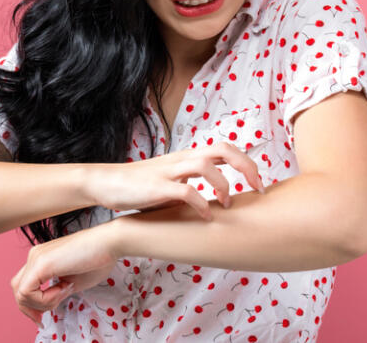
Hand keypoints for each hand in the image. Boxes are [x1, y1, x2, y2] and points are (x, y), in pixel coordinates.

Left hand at [10, 224, 117, 328]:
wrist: (109, 242)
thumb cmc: (98, 259)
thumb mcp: (73, 282)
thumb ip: (57, 292)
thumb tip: (48, 305)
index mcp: (41, 258)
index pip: (24, 285)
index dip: (31, 305)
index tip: (44, 316)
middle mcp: (35, 256)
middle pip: (17, 290)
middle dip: (30, 309)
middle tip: (44, 318)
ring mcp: (36, 257)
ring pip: (20, 293)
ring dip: (42, 303)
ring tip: (65, 292)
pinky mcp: (41, 263)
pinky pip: (27, 292)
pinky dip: (44, 299)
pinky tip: (63, 290)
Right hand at [86, 142, 265, 219]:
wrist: (107, 183)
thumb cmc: (140, 186)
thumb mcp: (172, 181)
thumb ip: (193, 184)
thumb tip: (218, 201)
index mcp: (187, 157)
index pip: (225, 148)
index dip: (248, 163)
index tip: (259, 185)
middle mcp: (181, 159)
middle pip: (222, 149)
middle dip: (246, 167)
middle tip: (258, 189)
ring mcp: (169, 171)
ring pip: (206, 165)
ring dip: (223, 185)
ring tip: (227, 204)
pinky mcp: (157, 187)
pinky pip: (186, 191)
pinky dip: (201, 204)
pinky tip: (206, 217)